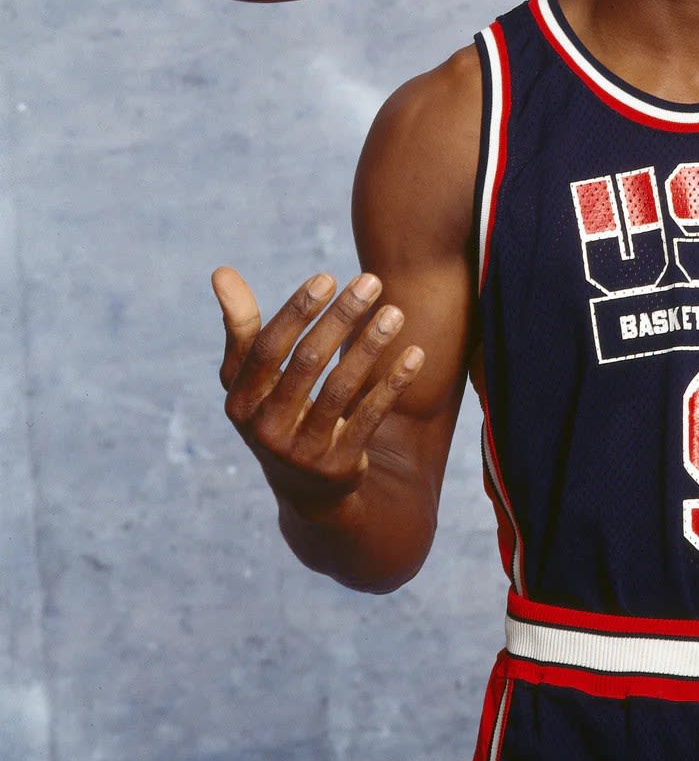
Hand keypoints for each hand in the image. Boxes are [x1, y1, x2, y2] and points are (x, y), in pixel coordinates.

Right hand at [213, 267, 425, 513]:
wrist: (305, 489)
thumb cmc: (276, 412)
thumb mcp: (250, 379)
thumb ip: (241, 327)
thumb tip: (221, 271)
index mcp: (241, 401)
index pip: (267, 348)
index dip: (296, 312)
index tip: (327, 277)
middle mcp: (266, 428)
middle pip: (307, 362)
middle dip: (340, 318)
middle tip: (371, 281)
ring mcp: (303, 450)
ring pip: (341, 388)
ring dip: (370, 345)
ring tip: (395, 312)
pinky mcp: (339, 464)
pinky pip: (371, 417)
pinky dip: (393, 384)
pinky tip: (414, 353)